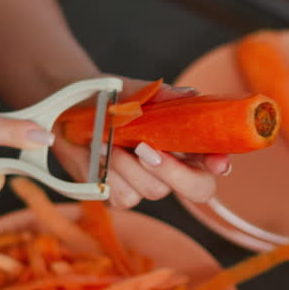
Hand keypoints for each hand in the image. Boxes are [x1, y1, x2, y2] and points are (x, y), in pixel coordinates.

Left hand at [50, 77, 230, 208]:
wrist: (68, 109)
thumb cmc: (107, 97)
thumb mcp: (132, 91)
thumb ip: (161, 96)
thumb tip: (188, 95)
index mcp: (186, 139)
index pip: (214, 157)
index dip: (220, 162)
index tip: (216, 162)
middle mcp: (173, 165)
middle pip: (197, 189)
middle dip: (174, 172)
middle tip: (145, 150)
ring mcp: (148, 183)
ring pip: (154, 191)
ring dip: (127, 165)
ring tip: (107, 141)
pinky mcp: (121, 196)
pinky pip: (126, 198)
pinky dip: (110, 175)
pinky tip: (100, 156)